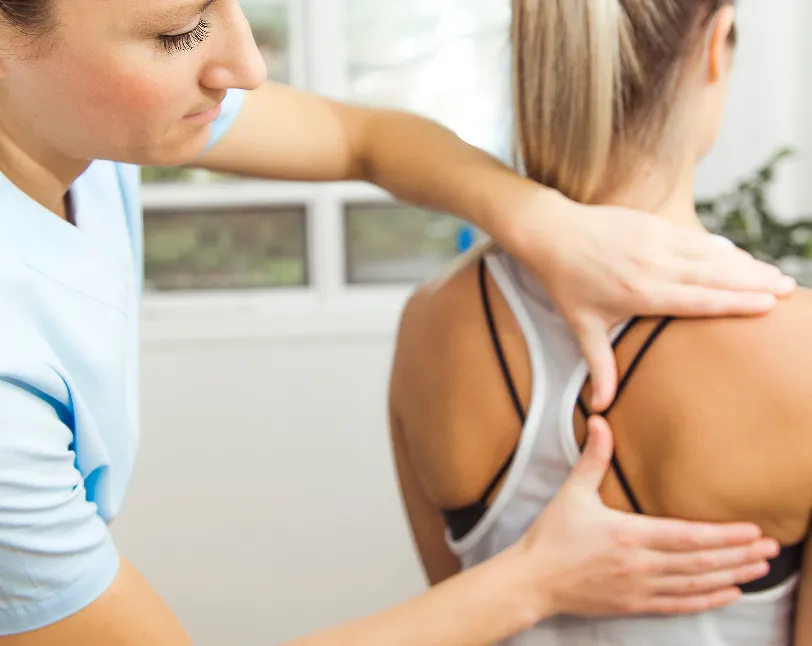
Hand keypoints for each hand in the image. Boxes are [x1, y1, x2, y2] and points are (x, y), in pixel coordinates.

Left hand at [503, 194, 795, 410]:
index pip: (698, 299)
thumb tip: (599, 409)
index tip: (769, 305)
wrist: (552, 234)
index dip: (735, 301)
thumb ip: (599, 366)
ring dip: (746, 264)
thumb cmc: (567, 284)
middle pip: (715, 275)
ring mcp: (655, 241)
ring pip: (711, 254)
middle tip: (789, 289)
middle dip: (755, 281)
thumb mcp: (582, 327)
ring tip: (777, 274)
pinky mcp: (653, 224)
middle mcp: (654, 265)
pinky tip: (742, 256)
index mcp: (640, 293)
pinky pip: (695, 238)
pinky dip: (721, 247)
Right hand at [514, 417, 778, 618]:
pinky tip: (727, 594)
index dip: (723, 535)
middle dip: (739, 555)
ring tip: (758, 569)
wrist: (533, 579)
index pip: (688, 536)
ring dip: (731, 577)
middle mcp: (640, 564)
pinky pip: (679, 605)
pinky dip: (707, 600)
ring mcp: (639, 588)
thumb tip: (599, 421)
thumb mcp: (573, 492)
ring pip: (696, 585)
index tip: (752, 530)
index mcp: (628, 534)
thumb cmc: (552, 536)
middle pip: (701, 562)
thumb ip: (593, 457)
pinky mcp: (634, 604)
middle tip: (769, 549)